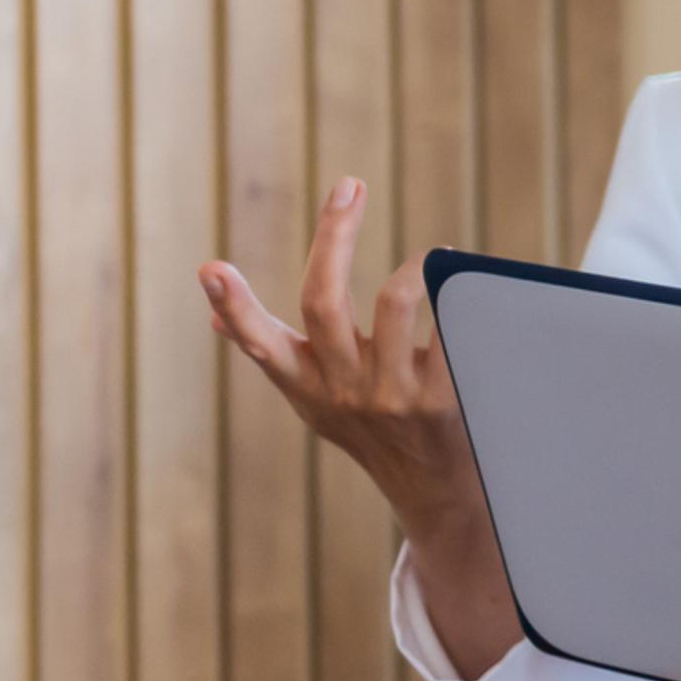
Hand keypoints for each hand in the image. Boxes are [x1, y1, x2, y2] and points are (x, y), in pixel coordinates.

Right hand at [200, 180, 485, 544]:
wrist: (436, 495)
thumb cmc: (372, 434)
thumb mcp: (315, 400)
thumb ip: (273, 354)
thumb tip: (212, 315)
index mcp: (306, 386)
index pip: (260, 342)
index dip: (234, 305)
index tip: (210, 269)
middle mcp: (342, 391)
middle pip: (323, 299)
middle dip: (333, 234)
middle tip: (348, 186)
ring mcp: (390, 397)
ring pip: (393, 302)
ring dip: (415, 266)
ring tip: (436, 255)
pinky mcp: (440, 400)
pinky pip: (449, 329)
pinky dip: (457, 295)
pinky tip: (470, 282)